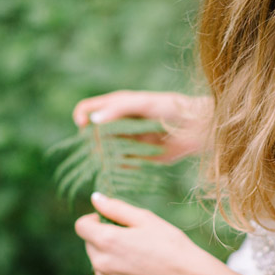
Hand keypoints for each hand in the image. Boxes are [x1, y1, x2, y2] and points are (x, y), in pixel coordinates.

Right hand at [73, 90, 207, 162]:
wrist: (194, 129)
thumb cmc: (169, 108)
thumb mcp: (143, 103)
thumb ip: (119, 109)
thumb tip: (92, 120)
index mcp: (116, 106)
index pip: (87, 109)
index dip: (80, 117)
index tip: (83, 128)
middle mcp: (117, 124)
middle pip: (92, 136)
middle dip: (92, 145)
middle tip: (102, 152)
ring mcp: (125, 143)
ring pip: (104, 154)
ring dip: (105, 160)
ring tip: (116, 162)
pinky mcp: (135, 159)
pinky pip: (120, 168)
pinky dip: (119, 171)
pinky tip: (128, 170)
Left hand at [76, 189, 203, 274]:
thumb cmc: (168, 243)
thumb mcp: (144, 218)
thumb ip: (115, 207)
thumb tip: (94, 198)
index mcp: (107, 240)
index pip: (81, 226)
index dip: (94, 219)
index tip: (110, 220)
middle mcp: (102, 265)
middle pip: (90, 245)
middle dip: (103, 238)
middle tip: (131, 239)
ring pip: (97, 265)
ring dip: (109, 258)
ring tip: (136, 258)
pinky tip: (135, 273)